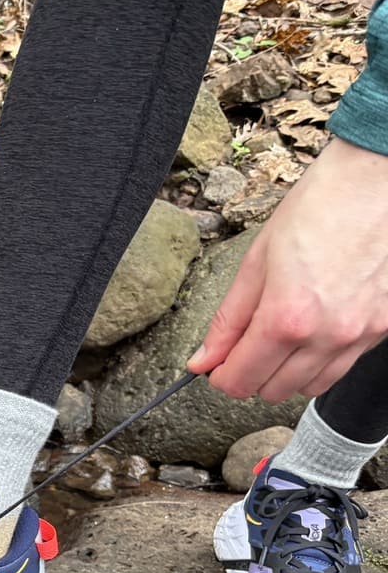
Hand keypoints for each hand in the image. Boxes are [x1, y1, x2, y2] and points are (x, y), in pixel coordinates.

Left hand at [190, 137, 387, 401]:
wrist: (378, 181)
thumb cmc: (318, 210)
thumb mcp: (256, 262)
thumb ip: (228, 320)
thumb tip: (202, 360)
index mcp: (287, 318)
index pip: (241, 380)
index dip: (220, 377)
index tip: (215, 366)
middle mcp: (327, 335)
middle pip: (273, 391)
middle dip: (250, 376)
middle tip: (243, 349)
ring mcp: (361, 334)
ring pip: (311, 386)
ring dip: (285, 374)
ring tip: (278, 340)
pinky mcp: (384, 328)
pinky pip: (343, 366)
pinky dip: (320, 361)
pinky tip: (312, 332)